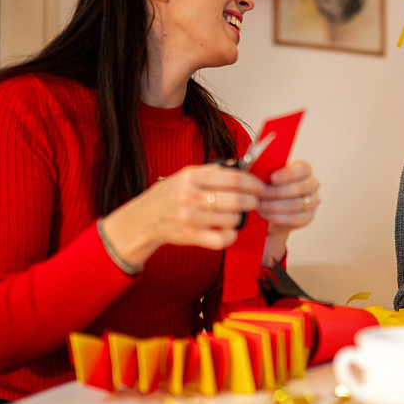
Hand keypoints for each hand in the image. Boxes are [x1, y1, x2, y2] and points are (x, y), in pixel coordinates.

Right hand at [102, 163, 264, 265]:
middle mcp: (190, 195)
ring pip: (231, 219)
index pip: (232, 177)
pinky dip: (231, 235)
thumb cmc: (169, 196)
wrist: (143, 219)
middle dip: (252, 201)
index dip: (252, 183)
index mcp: (191, 176)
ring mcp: (189, 217)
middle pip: (235, 198)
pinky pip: (221, 239)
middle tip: (255, 202)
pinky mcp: (190, 236)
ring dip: (240, 218)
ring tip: (239, 215)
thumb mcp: (185, 176)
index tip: (260, 187)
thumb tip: (238, 164)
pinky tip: (230, 231)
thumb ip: (211, 171)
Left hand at [258, 160, 320, 235]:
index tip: (272, 178)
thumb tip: (260, 172)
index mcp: (304, 170)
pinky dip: (277, 217)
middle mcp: (312, 184)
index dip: (288, 174)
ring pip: (295, 204)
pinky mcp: (308, 217)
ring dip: (274, 206)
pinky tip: (265, 215)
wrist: (271, 209)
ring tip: (259, 206)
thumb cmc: (269, 187)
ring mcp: (313, 201)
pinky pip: (294, 219)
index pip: (303, 168)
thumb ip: (267, 172)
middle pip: (299, 188)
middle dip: (277, 192)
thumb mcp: (267, 177)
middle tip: (260, 195)